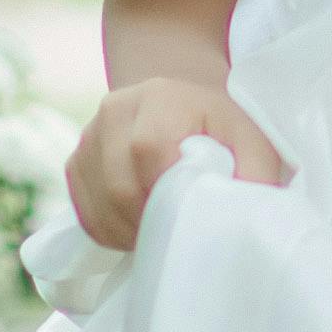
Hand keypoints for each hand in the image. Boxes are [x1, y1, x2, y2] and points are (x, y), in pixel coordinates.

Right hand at [65, 79, 290, 252]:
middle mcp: (115, 111)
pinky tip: (140, 227)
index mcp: (160, 97)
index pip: (148, 149)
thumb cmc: (221, 128)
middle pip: (120, 186)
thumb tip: (244, 220)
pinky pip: (86, 214)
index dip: (166, 195)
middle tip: (178, 234)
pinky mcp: (76, 164)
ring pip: (100, 206)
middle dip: (150, 222)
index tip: (190, 216)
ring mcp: (89, 137)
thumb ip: (255, 173)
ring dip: (131, 233)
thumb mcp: (252, 140)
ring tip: (162, 232)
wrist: (181, 105)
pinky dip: (114, 232)